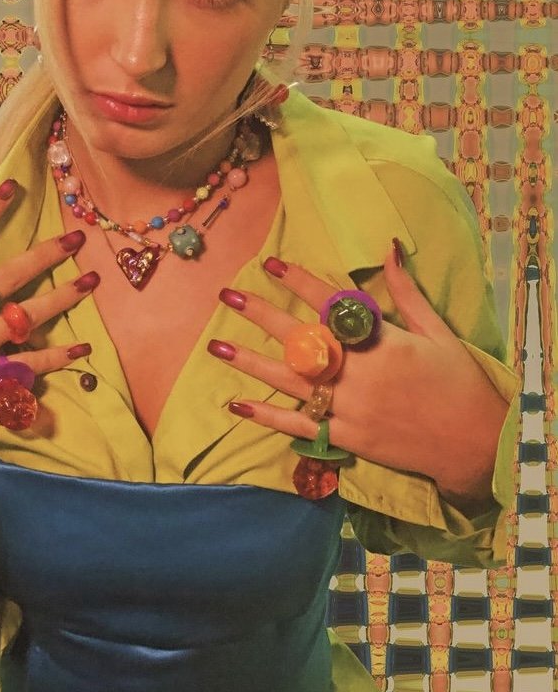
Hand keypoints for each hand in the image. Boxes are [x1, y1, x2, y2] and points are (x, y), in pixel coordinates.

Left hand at [209, 244, 507, 508]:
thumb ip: (406, 291)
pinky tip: (237, 403)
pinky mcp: (347, 438)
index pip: (332, 305)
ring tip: (216, 346)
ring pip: (291, 381)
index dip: (300, 282)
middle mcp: (361, 373)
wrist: (475, 444)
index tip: (272, 264)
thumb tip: (388, 247)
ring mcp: (351, 408)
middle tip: (228, 295)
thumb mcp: (438, 330)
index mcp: (384, 342)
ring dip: (251, 362)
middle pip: (302, 339)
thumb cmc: (459, 381)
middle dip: (262, 315)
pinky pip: (300, 426)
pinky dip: (267, 416)